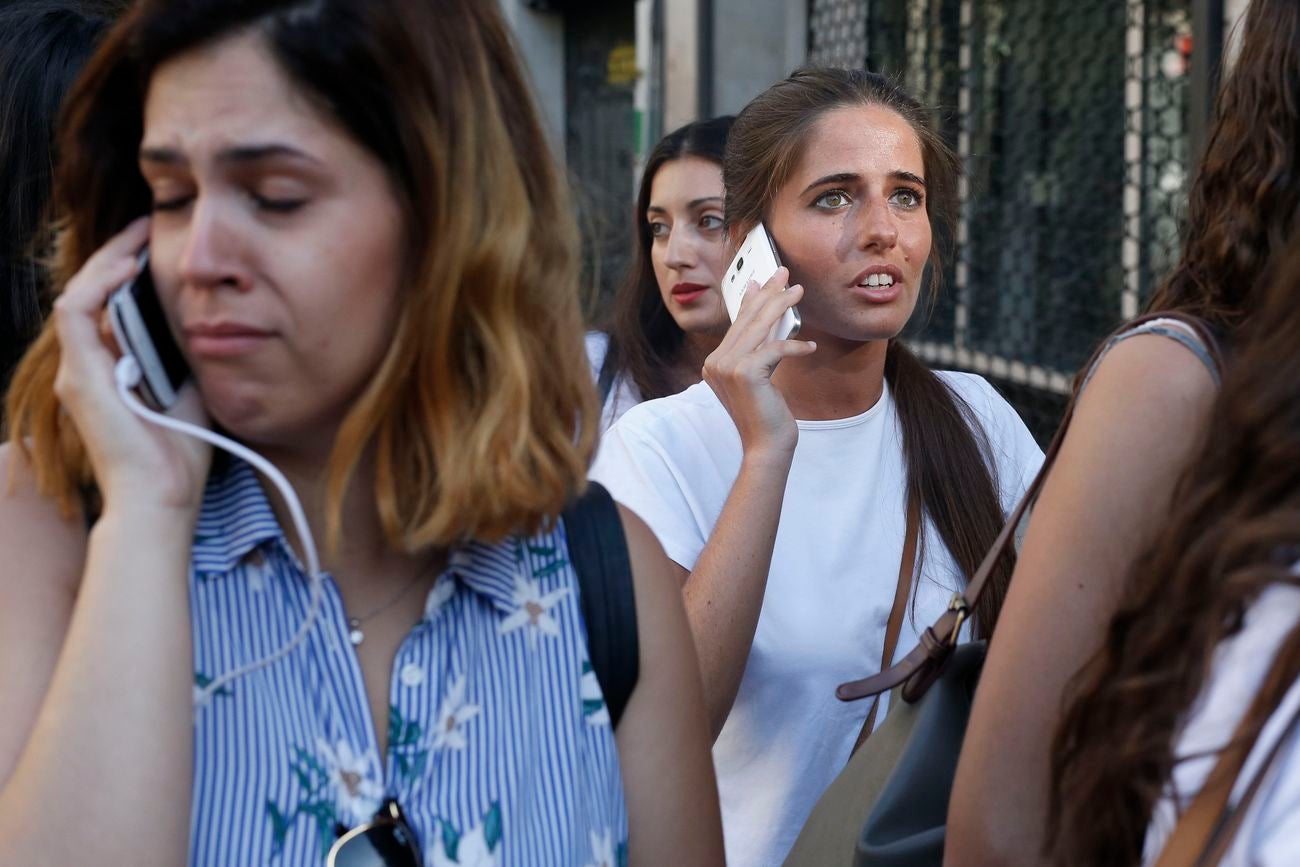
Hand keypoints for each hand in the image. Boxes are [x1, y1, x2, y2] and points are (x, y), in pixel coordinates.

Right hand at [51, 217, 211, 511]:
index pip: (108, 307)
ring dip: (109, 261)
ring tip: (139, 236)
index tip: (157, 246)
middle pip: (92, 295)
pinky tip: (130, 267)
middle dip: (117, 256)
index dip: (128, 272)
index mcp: (110, 370)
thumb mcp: (189, 388)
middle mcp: (87, 367)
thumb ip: (183, 357)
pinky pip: (78, 312)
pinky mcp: (80, 374)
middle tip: (147, 226)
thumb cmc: (180, 454)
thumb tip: (204, 321)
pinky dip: (101, 284)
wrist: (163, 496)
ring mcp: (78, 370)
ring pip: (80, 295)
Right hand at [702, 267, 815, 457]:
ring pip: (759, 328)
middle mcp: (715, 362)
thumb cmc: (766, 414)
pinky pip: (774, 349)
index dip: (750, 299)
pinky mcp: (745, 373)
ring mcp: (726, 367)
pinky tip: (809, 346)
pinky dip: (794, 346)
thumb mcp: (761, 376)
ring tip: (798, 291)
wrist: (765, 446)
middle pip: (747, 320)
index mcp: (715, 362)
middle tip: (784, 273)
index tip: (761, 280)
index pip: (737, 323)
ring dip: (781, 306)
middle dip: (768, 293)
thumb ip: (759, 349)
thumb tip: (771, 320)